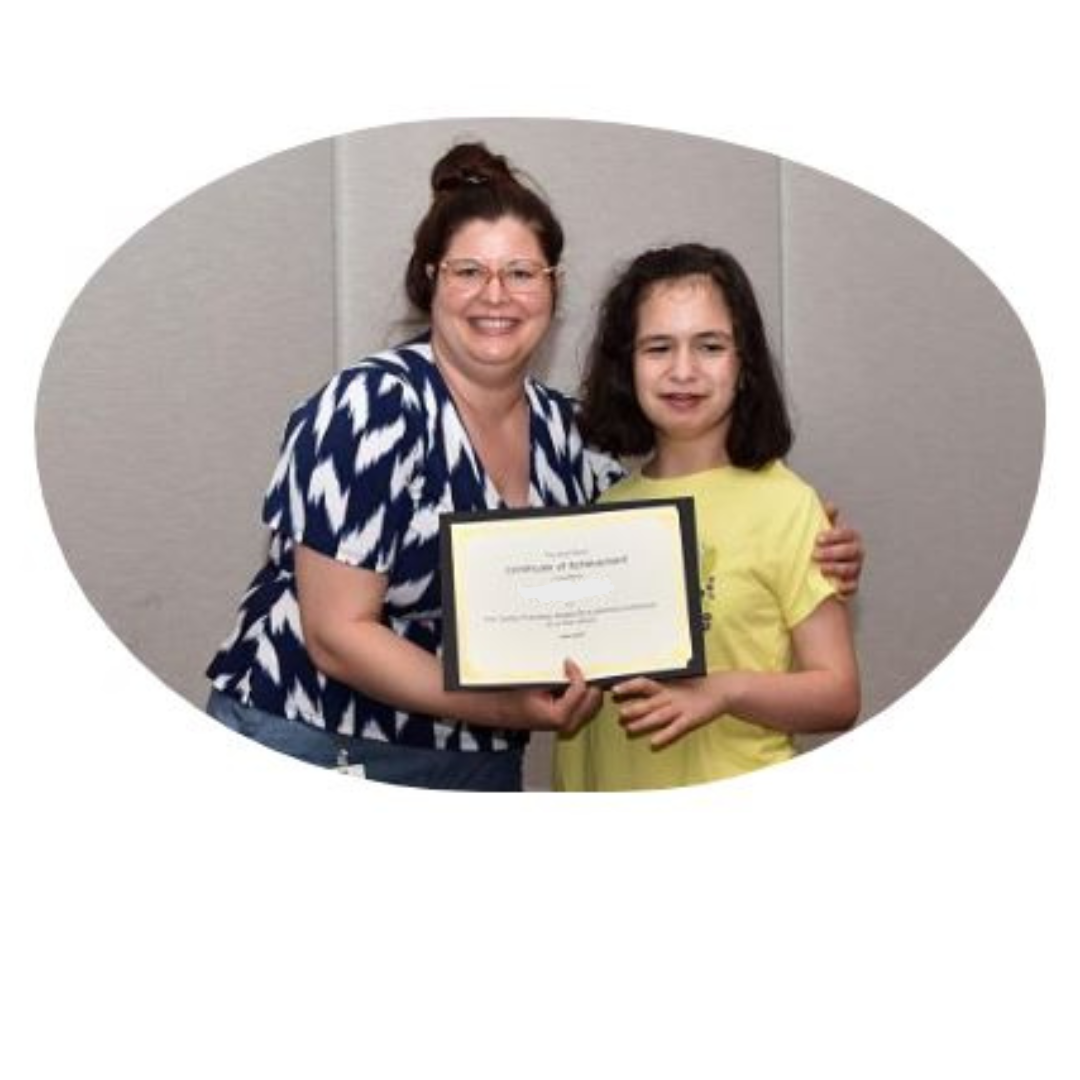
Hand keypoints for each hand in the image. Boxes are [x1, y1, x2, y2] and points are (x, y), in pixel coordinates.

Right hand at [501, 659, 601, 734]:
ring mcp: (569, 726)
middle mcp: (568, 724)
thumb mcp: (534, 682)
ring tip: (574, 675)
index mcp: (559, 716)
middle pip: (593, 698)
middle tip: (575, 668)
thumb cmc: (513, 698)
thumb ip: (557, 675)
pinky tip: (571, 685)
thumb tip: (573, 665)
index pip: (581, 689)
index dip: (576, 672)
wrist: (501, 711)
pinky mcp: (569, 723)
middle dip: (587, 680)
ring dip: (586, 688)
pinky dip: (583, 695)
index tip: (568, 662)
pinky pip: (586, 707)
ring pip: (593, 703)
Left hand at [612, 675, 726, 748]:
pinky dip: (664, 735)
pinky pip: (676, 728)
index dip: (629, 686)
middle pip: (649, 702)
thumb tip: (634, 689)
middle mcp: (670, 696)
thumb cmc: (693, 687)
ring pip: (659, 716)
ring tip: (629, 729)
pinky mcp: (691, 719)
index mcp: (665, 686)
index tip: (614, 689)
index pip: (643, 684)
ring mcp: (680, 708)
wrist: (719, 690)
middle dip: (634, 709)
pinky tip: (654, 743)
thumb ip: (657, 687)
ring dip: (644, 723)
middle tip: (620, 715)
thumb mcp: (674, 683)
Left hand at [816, 500, 864, 597]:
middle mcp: (857, 553)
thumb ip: (825, 519)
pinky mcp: (852, 585)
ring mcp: (856, 570)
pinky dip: (844, 587)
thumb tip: (830, 505)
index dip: (834, 535)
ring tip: (820, 569)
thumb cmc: (823, 549)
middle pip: (851, 551)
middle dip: (832, 552)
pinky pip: (852, 587)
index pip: (848, 534)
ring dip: (835, 568)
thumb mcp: (823, 534)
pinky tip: (835, 587)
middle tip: (814, 554)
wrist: (821, 576)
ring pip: (851, 568)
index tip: (817, 539)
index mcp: (851, 538)